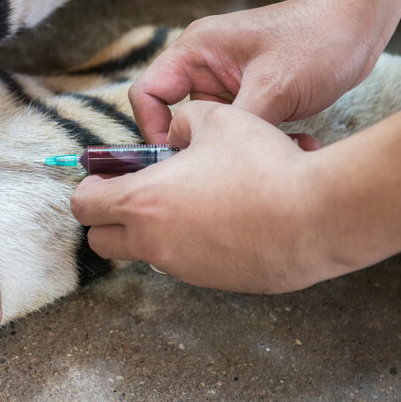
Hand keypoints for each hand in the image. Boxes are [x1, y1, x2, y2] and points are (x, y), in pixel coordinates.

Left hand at [72, 101, 337, 293]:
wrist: (316, 216)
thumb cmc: (264, 163)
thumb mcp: (217, 118)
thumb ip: (183, 121)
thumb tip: (175, 132)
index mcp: (142, 202)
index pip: (84, 206)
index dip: (91, 188)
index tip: (109, 176)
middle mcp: (154, 243)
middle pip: (101, 242)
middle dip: (110, 219)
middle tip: (138, 194)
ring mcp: (183, 268)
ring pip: (145, 254)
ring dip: (153, 232)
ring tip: (191, 201)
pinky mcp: (213, 282)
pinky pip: (185, 263)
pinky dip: (191, 245)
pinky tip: (224, 219)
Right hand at [129, 0, 386, 140]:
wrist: (360, 24)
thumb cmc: (317, 41)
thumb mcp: (273, 88)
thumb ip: (232, 126)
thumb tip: (206, 162)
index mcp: (195, 51)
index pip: (147, 94)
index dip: (153, 129)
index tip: (180, 157)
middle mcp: (203, 65)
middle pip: (176, 117)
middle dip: (203, 145)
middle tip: (229, 169)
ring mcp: (226, 80)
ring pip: (212, 128)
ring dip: (239, 146)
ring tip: (277, 155)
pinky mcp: (248, 94)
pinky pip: (239, 128)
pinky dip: (260, 141)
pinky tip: (297, 145)